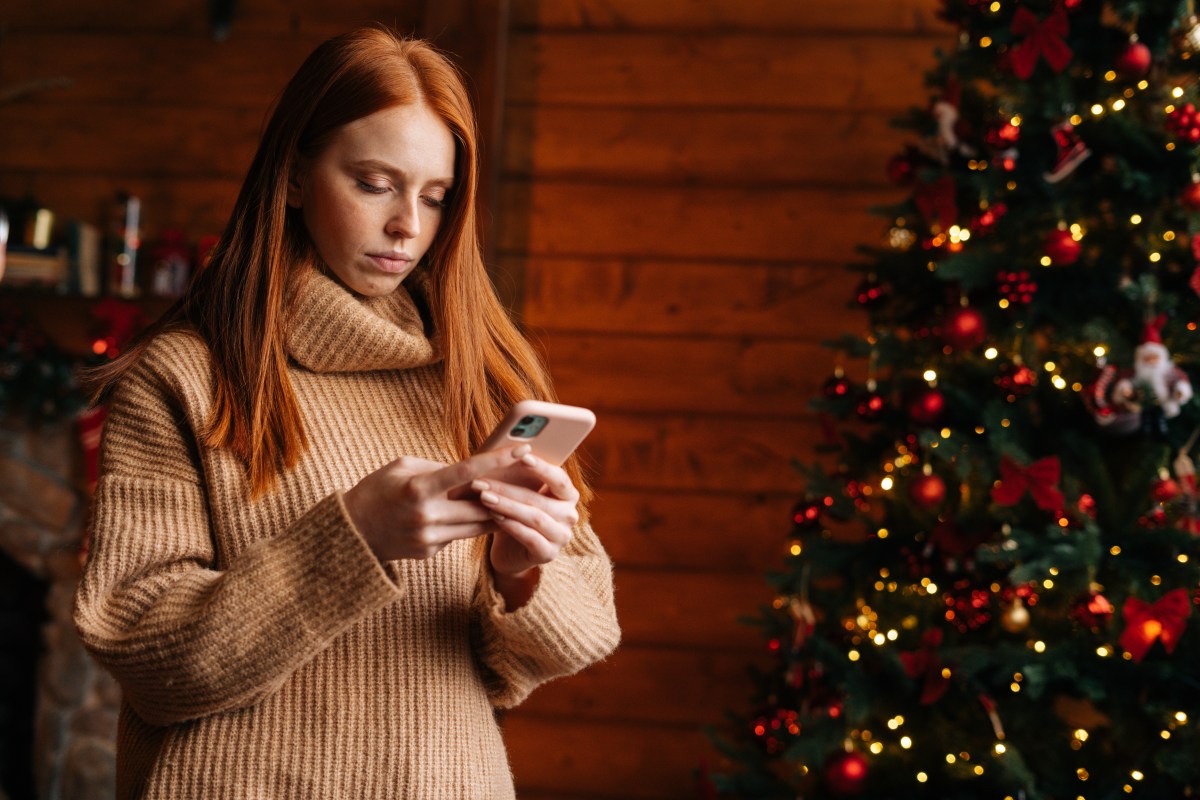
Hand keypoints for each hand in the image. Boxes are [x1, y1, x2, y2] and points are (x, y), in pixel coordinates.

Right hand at [343, 445, 535, 561]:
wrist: (351, 533)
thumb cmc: (377, 490)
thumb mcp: (402, 467)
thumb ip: (438, 467)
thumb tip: (472, 470)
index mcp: (419, 488)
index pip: (467, 471)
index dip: (497, 460)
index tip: (523, 449)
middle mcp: (427, 516)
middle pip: (481, 504)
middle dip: (504, 493)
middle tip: (526, 480)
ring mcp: (429, 538)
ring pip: (477, 525)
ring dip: (493, 511)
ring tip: (508, 498)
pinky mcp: (430, 552)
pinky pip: (458, 535)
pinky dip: (465, 523)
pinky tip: (466, 514)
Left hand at [471, 452, 579, 578]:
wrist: (509, 551)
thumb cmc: (514, 513)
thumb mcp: (519, 492)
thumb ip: (519, 475)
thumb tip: (505, 449)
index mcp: (568, 495)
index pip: (559, 479)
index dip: (542, 467)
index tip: (522, 455)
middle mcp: (570, 515)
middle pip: (540, 499)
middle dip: (508, 489)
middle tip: (481, 481)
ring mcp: (561, 536)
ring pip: (535, 517)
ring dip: (507, 506)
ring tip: (484, 497)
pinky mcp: (548, 554)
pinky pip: (530, 538)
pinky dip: (511, 526)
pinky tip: (494, 517)